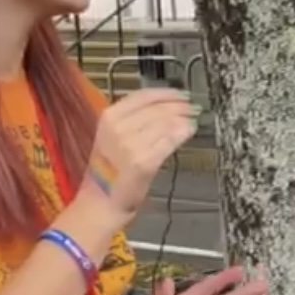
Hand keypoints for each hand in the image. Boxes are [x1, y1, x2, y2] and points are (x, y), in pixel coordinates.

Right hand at [89, 89, 197, 217]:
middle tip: (193, 108)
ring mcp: (130, 145)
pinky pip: (168, 142)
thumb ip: (136, 119)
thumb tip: (168, 105)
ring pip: (166, 124)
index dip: (167, 94)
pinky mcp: (144, 162)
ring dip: (183, 120)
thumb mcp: (114, 135)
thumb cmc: (110, 169)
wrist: (102, 200)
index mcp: (109, 117)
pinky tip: (189, 131)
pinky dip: (182, 134)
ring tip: (192, 120)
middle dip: (180, 107)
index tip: (182, 95)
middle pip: (158, 109)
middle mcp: (118, 128)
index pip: (144, 96)